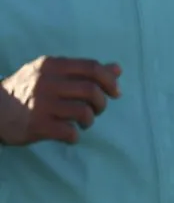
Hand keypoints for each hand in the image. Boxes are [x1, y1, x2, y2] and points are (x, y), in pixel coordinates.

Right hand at [0, 57, 120, 145]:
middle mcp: (46, 82)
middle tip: (96, 110)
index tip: (115, 92)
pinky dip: (75, 136)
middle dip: (101, 103)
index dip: (110, 80)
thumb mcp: (50, 73)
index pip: (92, 67)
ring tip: (83, 123)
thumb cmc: (27, 91)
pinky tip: (69, 135)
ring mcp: (41, 104)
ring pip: (83, 111)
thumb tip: (117, 69)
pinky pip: (69, 132)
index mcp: (52, 65)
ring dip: (90, 120)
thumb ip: (83, 71)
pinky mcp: (37, 125)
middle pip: (91, 90)